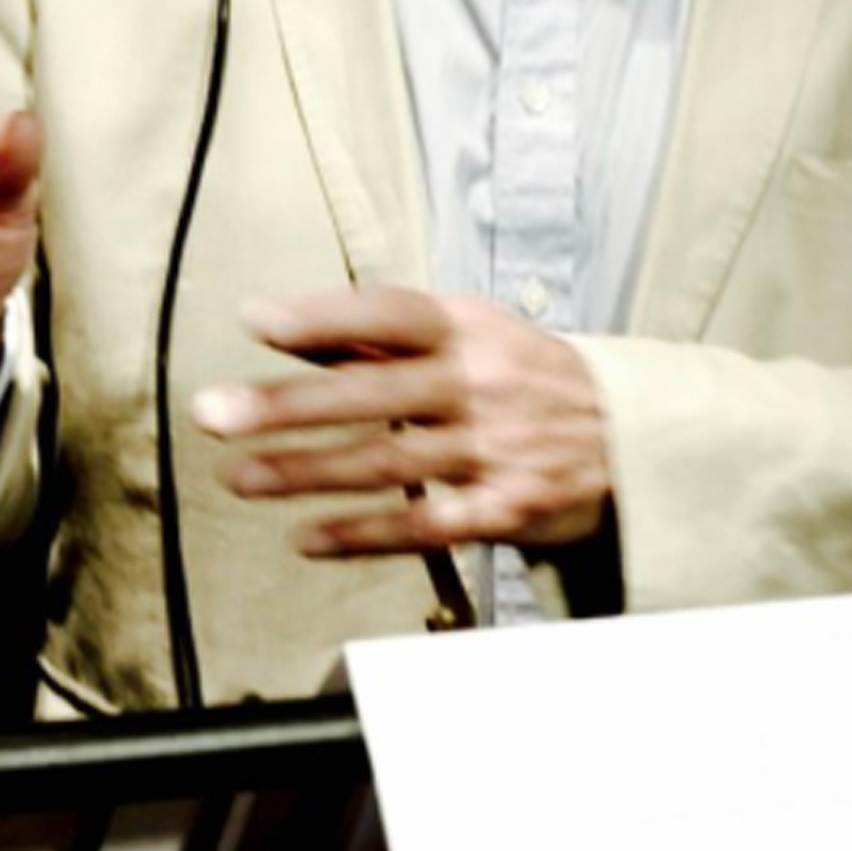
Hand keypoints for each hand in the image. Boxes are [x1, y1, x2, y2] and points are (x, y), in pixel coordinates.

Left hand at [192, 288, 611, 554]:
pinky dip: (363, 534)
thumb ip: (379, 334)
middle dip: (287, 404)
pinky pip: (425, 525)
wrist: (635, 435)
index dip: (322, 316)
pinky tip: (308, 537)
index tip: (258, 321)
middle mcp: (482, 384)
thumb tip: (285, 325)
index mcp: (467, 329)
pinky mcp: (508, 508)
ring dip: (305, 472)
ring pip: (387, 463)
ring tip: (240, 477)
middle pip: (373, 392)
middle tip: (216, 413)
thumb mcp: (468, 332)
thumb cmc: (526, 375)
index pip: (387, 313)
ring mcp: (496, 449)